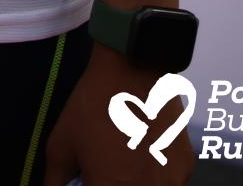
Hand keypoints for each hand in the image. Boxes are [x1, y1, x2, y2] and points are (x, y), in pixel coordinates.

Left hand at [43, 46, 195, 185]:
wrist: (132, 68)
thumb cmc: (93, 107)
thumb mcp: (61, 145)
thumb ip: (56, 181)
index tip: (89, 179)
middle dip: (113, 184)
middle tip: (104, 170)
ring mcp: (172, 183)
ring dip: (137, 182)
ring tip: (125, 155)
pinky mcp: (186, 167)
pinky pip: (169, 182)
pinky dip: (155, 175)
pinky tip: (143, 150)